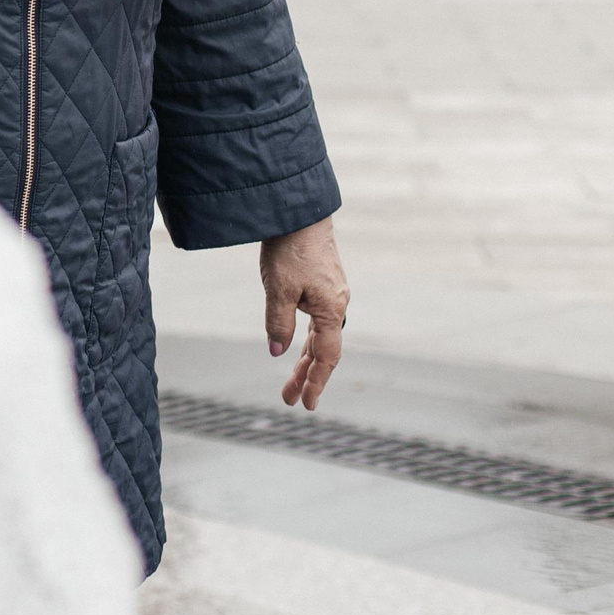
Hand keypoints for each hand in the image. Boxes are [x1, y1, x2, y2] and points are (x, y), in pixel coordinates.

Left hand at [260, 216, 347, 410]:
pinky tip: (294, 343)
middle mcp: (336, 304)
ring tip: (291, 380)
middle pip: (323, 349)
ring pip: (319, 335)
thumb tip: (277, 352)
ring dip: (304, 358)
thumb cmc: (289, 249)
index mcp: (331, 309)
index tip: (306, 403)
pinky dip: (306, 336)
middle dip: (306, 375)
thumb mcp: (279, 289)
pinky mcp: (321, 283)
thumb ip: (278, 322)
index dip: (315, 381)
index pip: (326, 356)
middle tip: (290, 399)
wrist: (298, 210)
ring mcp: (330, 293)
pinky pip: (316, 319)